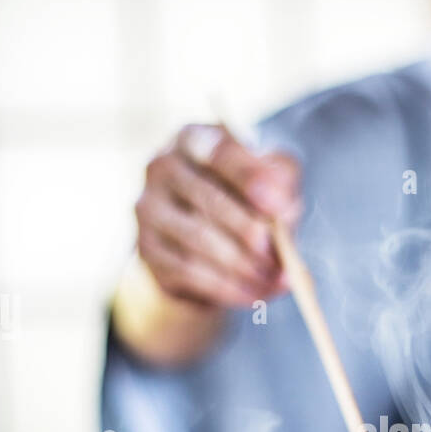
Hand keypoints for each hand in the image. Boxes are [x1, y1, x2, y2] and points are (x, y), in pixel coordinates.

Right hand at [134, 124, 300, 307]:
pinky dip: (230, 287)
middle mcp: (161, 166)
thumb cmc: (247, 195)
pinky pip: (191, 273)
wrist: (210, 237)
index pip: (219, 151)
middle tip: (282, 257)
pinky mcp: (148, 249)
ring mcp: (149, 209)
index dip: (250, 177)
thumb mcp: (272, 176)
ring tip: (280, 282)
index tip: (279, 204)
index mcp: (193, 138)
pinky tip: (257, 294)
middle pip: (208, 200)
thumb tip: (280, 210)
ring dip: (245, 267)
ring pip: (200, 241)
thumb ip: (282, 181)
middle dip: (251, 232)